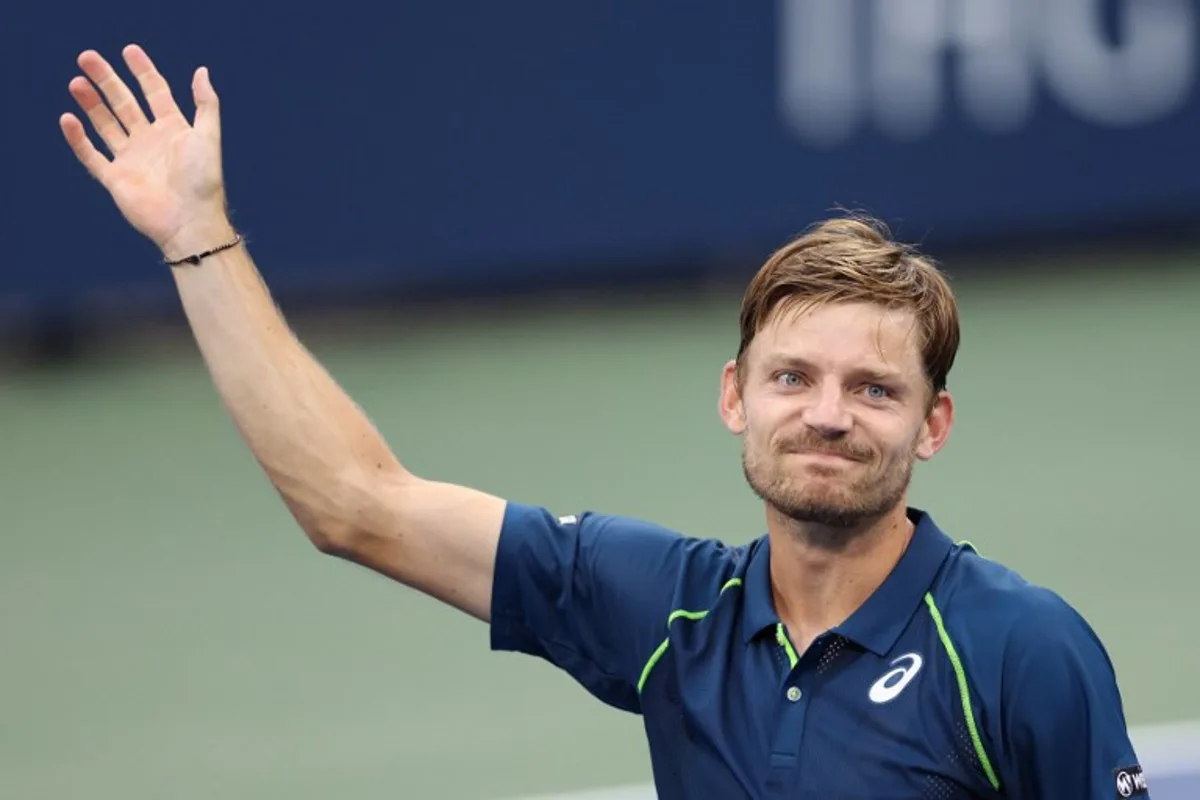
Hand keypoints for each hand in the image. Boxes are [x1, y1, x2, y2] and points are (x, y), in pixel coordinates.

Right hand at [60, 45, 232, 259]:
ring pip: (106, 125)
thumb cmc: (203, 180)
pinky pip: (91, 156)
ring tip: (77, 82)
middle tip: (87, 58)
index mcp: (173, 129)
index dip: (143, 71)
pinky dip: (78, 139)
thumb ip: (205, 103)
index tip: (129, 50)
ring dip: (91, 104)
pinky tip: (68, 119)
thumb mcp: (208, 136)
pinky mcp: (115, 178)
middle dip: (107, 81)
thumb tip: (201, 71)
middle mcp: (150, 141)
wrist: (190, 220)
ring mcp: (131, 159)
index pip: (155, 92)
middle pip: (124, 103)